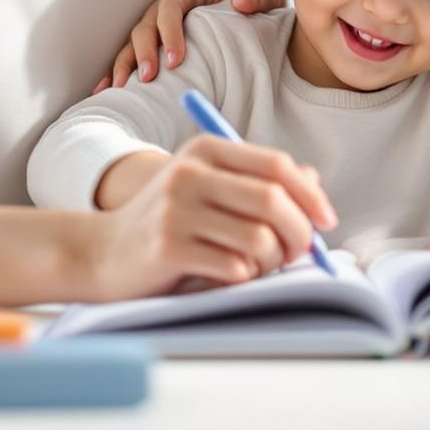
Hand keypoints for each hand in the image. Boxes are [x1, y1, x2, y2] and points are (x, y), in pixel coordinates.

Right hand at [74, 136, 337, 300]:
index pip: (276, 165)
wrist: (102, 253)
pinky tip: (227, 276)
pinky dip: (243, 278)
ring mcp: (176, 210)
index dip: (310, 195)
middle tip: (298, 254)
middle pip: (274, 201)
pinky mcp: (167, 248)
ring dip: (270, 262)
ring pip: (258, 239)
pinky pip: (233, 268)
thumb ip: (258, 182)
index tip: (327, 222)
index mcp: (205, 150)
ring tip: (257, 267)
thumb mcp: (208, 189)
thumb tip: (314, 185)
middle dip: (299, 234)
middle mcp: (190, 173)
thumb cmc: (167, 223)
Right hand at [95, 0, 287, 91]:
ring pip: (130, 43)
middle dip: (144, 52)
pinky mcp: (149, 46)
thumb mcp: (266, 1)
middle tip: (150, 78)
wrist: (240, 16)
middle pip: (144, 26)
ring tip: (123, 89)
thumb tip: (241, 4)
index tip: (177, 60)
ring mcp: (153, 27)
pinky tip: (105, 91)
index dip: (169, 32)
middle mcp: (164, 8)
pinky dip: (114, 71)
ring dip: (124, 64)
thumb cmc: (251, 10)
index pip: (170, 7)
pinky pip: (126, 57)